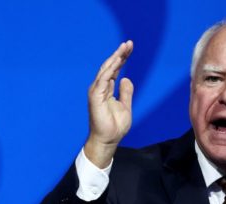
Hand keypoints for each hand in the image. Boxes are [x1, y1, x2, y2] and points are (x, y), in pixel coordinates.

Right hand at [85, 41, 133, 167]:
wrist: (108, 139)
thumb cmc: (115, 126)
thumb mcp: (126, 106)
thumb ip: (126, 92)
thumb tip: (126, 79)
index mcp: (107, 89)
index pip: (115, 69)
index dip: (122, 58)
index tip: (130, 48)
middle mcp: (100, 87)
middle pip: (110, 66)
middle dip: (119, 54)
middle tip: (129, 43)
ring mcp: (96, 91)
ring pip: (106, 69)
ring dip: (115, 58)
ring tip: (124, 48)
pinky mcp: (95, 96)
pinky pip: (103, 79)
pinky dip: (110, 69)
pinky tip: (117, 60)